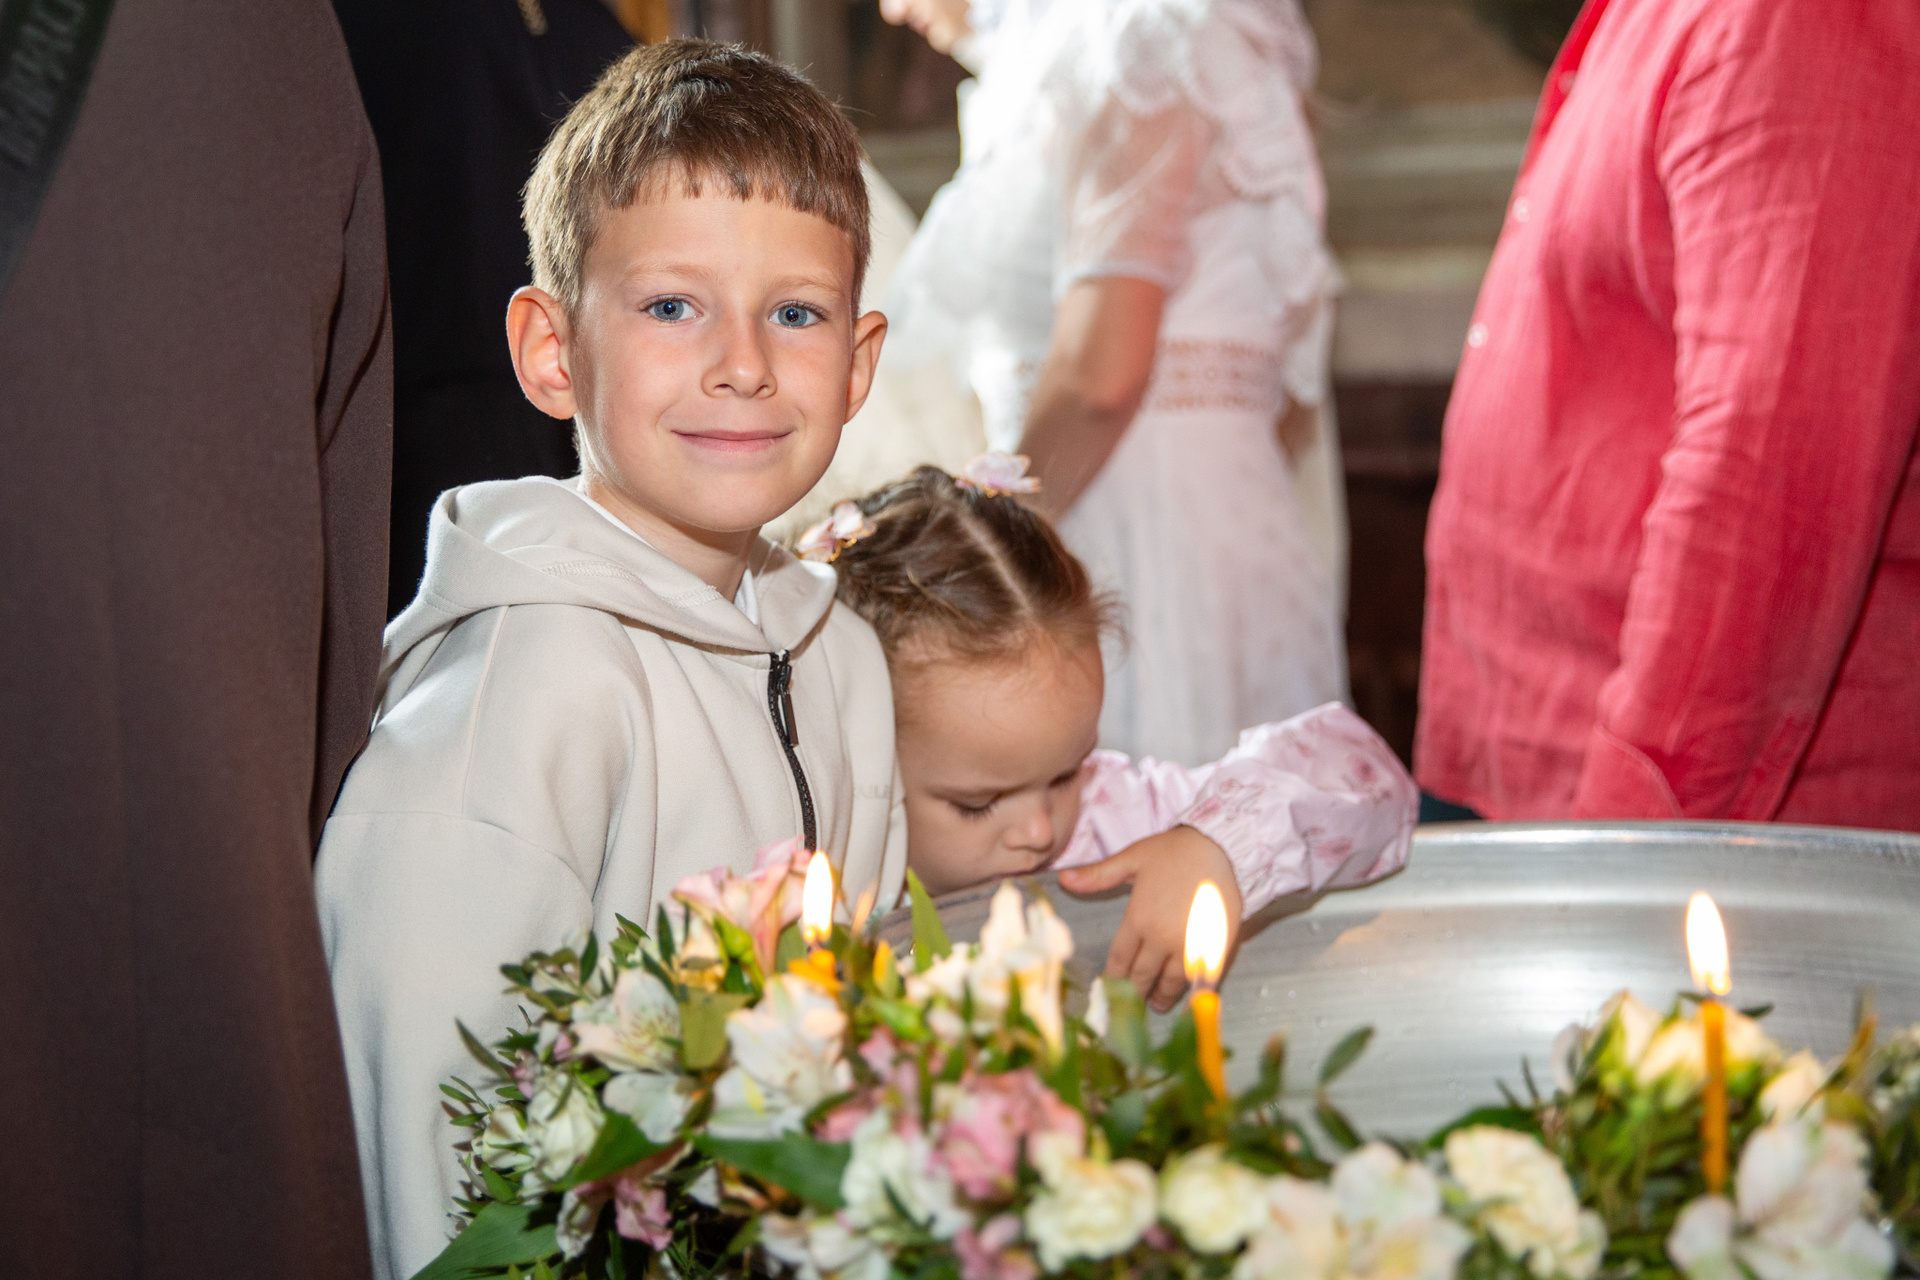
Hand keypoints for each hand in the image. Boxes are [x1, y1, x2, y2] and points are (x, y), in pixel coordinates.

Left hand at [1056, 826, 1242, 1012]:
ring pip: (1171, 982)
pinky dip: (1193, 996)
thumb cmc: (1175, 850)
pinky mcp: (1216, 949)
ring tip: (1158, 1003)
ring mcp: (1190, 947)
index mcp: (1138, 919)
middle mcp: (1161, 938)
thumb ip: (1099, 875)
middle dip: (1136, 992)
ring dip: (1162, 996)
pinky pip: (1201, 981)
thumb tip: (1064, 879)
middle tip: (1132, 1004)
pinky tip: (1188, 1005)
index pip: (1120, 959)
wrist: (1222, 846)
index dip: (1114, 978)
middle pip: (1143, 976)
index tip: (1111, 989)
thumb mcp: (1133, 858)